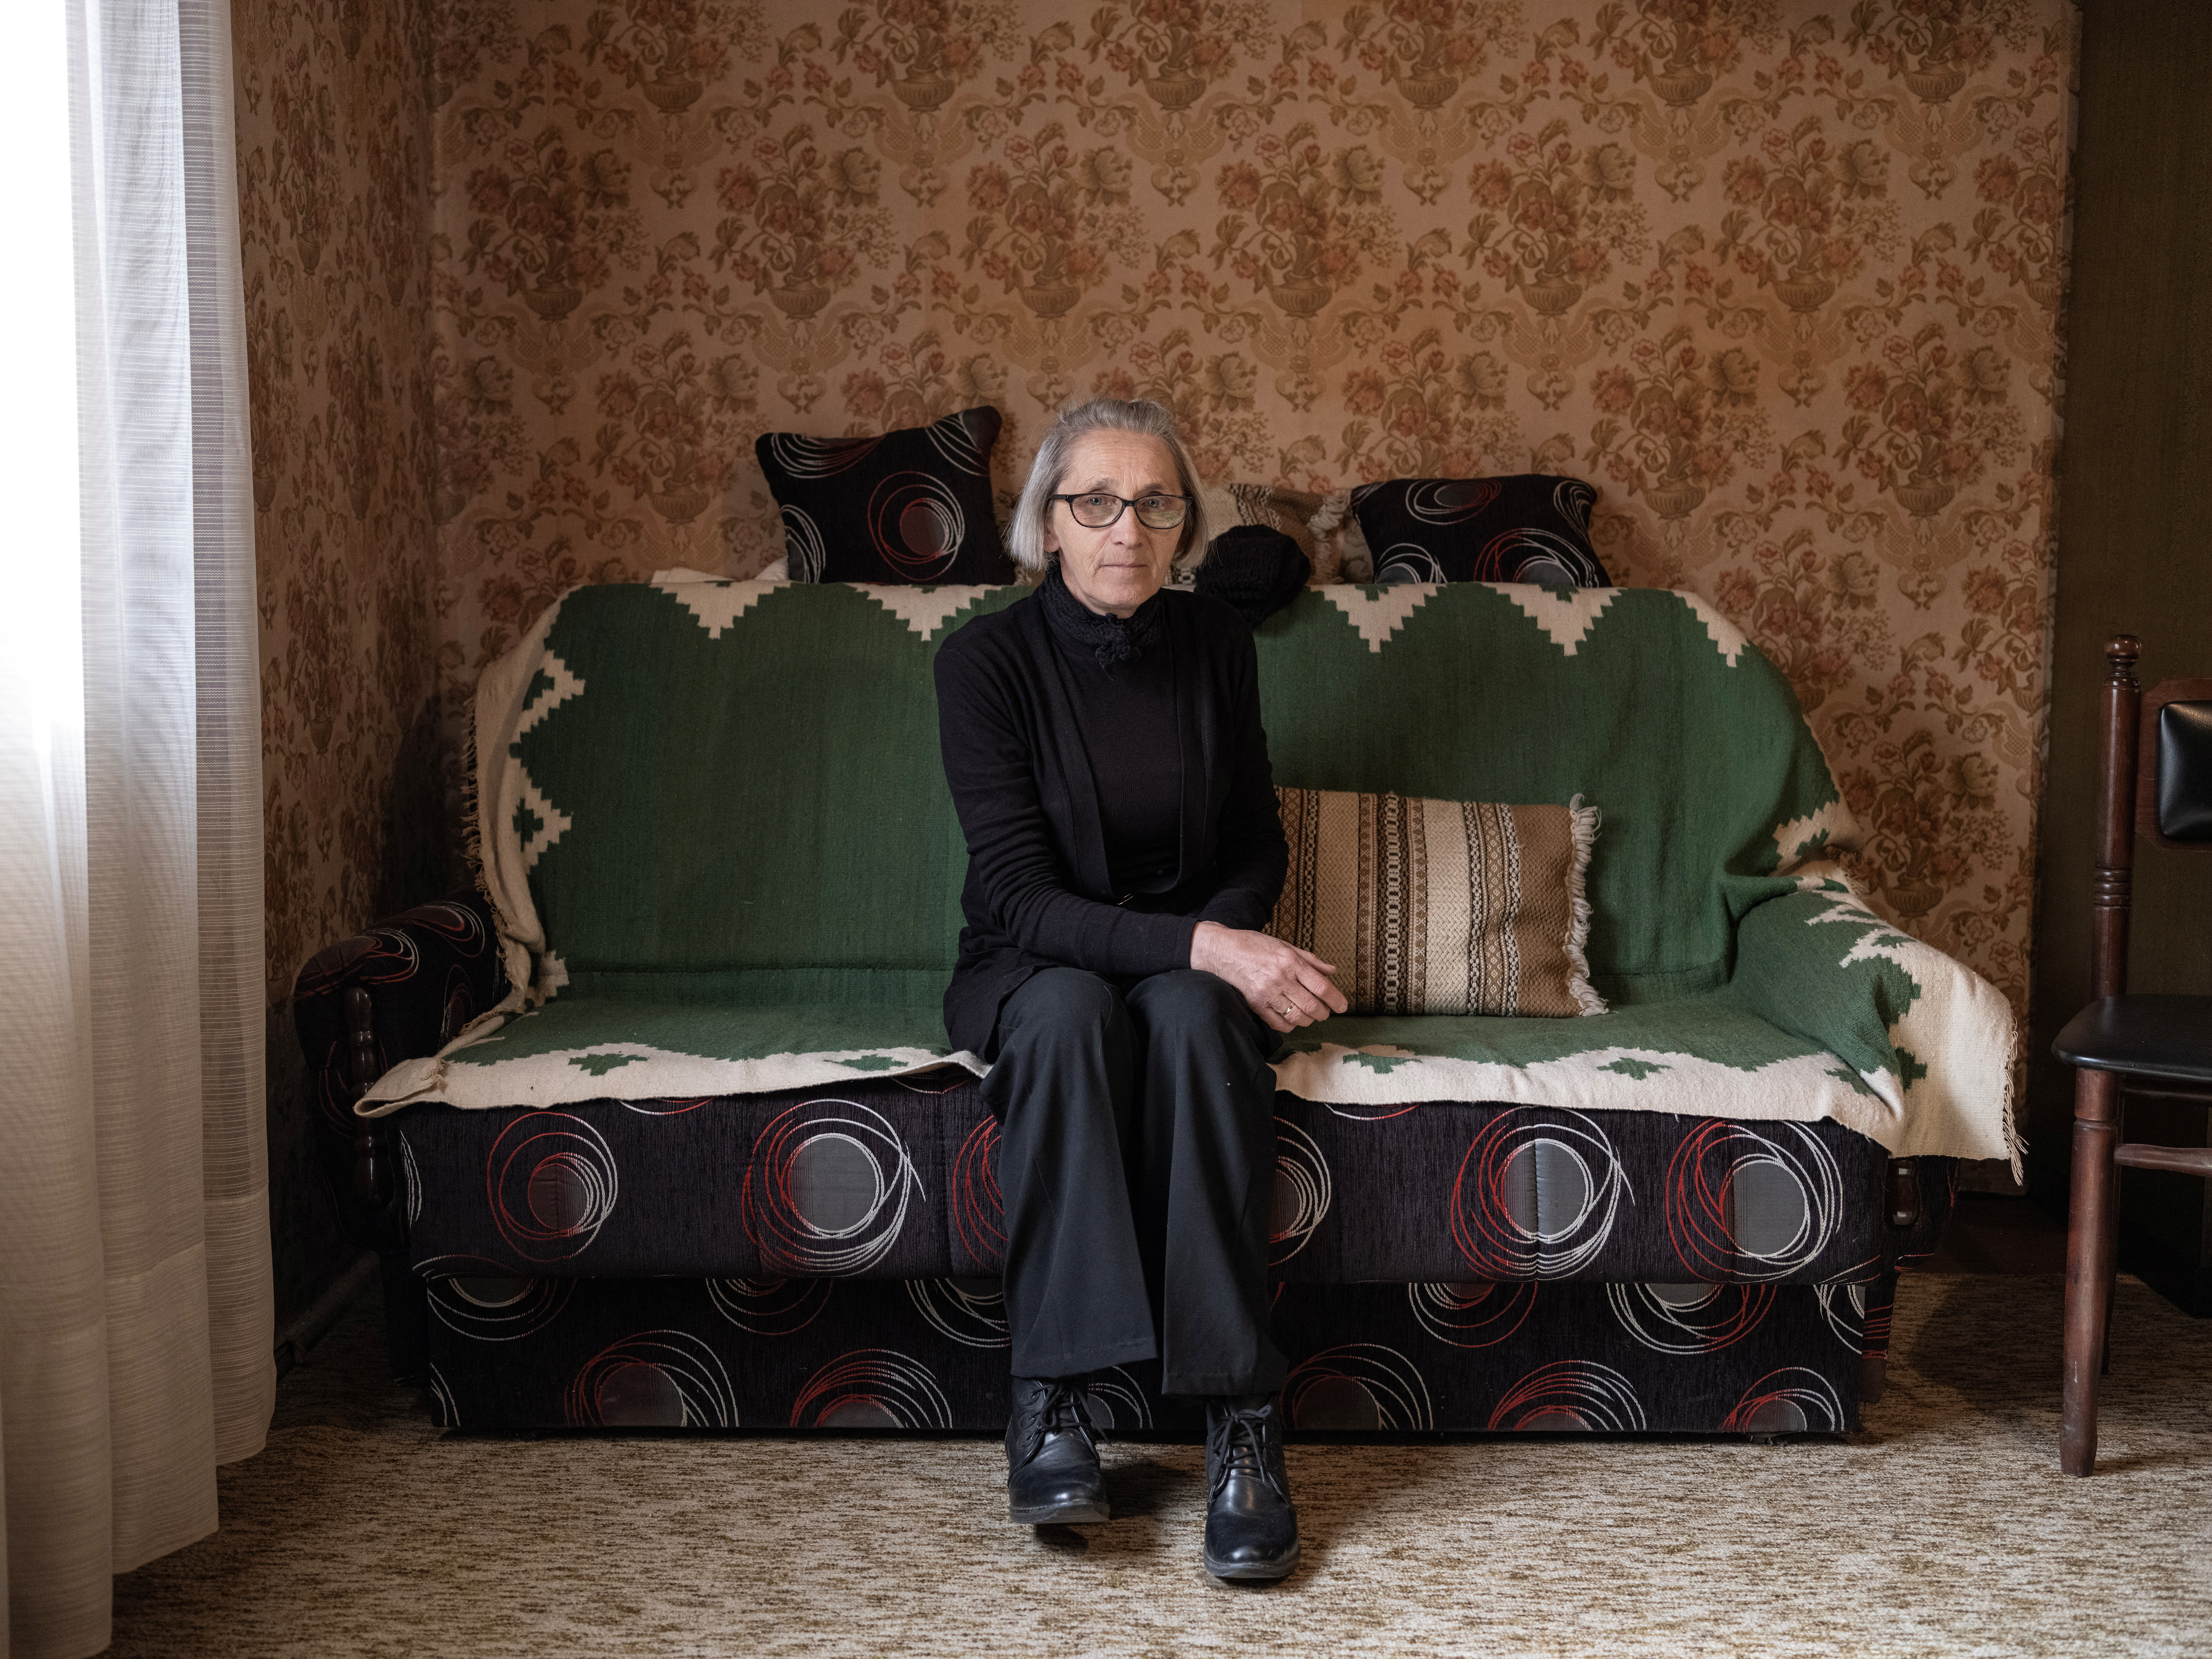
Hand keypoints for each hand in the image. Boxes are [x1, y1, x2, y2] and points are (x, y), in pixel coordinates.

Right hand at [1190, 921, 1348, 1034]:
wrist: (1222, 951)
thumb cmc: (1255, 945)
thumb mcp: (1285, 946)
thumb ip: (1310, 960)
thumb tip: (1332, 971)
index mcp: (1290, 961)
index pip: (1321, 986)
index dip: (1336, 999)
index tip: (1343, 1006)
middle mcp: (1280, 978)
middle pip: (1311, 1005)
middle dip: (1323, 1013)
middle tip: (1325, 1013)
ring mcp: (1267, 993)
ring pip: (1297, 1016)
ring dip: (1308, 1020)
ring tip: (1310, 1016)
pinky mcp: (1255, 1004)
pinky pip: (1278, 1023)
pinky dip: (1290, 1025)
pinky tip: (1292, 1020)